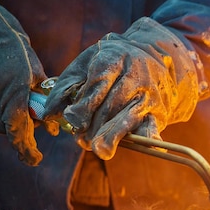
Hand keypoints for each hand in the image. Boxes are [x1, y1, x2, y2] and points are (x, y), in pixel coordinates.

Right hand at [0, 0, 49, 165]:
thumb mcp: (37, 77)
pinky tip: (2, 98)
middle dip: (22, 127)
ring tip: (14, 98)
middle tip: (34, 114)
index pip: (18, 132)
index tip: (35, 159)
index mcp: (14, 96)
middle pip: (8, 130)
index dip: (27, 149)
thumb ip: (44, 103)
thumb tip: (53, 128)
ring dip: (8, 119)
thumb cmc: (16, 54)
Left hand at [44, 17, 199, 159]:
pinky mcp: (159, 110)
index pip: (99, 84)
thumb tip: (50, 113)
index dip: (85, 105)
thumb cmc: (113, 64)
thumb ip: (66, 85)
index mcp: (114, 59)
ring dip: (115, 135)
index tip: (72, 119)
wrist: (157, 59)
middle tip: (82, 141)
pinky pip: (155, 124)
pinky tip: (152, 146)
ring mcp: (149, 94)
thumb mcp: (88, 63)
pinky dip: (153, 136)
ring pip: (131, 116)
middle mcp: (135, 75)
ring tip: (102, 150)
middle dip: (95, 125)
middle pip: (113, 104)